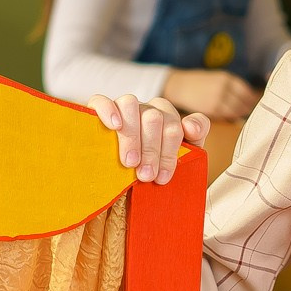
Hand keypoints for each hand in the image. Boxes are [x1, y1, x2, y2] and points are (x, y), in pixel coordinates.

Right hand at [89, 93, 210, 185]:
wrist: (118, 189)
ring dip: (131, 135)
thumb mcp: (172, 167)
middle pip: (154, 117)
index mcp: (168, 120)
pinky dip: (109, 111)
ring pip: (130, 104)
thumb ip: (192, 146)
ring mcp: (123, 107)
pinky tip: (114, 126)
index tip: (162, 177)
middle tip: (145, 176)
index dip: (170, 151)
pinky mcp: (98, 108)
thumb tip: (190, 127)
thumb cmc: (148, 174)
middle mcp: (147, 110)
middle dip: (151, 150)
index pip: (175, 126)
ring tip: (129, 163)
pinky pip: (101, 101)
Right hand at [162, 69, 259, 120]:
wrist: (179, 86)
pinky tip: (231, 116)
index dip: (253, 98)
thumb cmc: (200, 83)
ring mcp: (217, 99)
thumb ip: (232, 87)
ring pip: (237, 110)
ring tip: (242, 114)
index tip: (255, 102)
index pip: (247, 91)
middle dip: (248, 107)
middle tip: (251, 110)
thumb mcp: (218, 78)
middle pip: (244, 102)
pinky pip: (226, 115)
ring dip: (241, 113)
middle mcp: (224, 88)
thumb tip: (251, 97)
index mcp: (227, 78)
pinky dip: (231, 116)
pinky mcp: (211, 110)